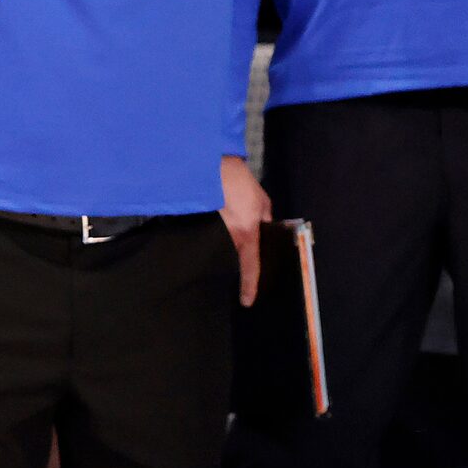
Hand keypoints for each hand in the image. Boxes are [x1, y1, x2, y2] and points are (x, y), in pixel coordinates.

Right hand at [220, 155, 271, 307]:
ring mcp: (214, 231)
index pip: (251, 266)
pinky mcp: (202, 224)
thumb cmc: (240, 183)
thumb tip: (265, 228)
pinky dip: (218, 238)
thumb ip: (265, 219)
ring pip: (225, 248)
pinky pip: (214, 238)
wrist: (213, 166)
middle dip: (241, 263)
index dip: (250, 285)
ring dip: (229, 249)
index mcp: (246, 233)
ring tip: (230, 246)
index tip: (246, 301)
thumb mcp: (262, 202)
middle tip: (243, 268)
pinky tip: (219, 233)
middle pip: (236, 258)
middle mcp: (229, 236)